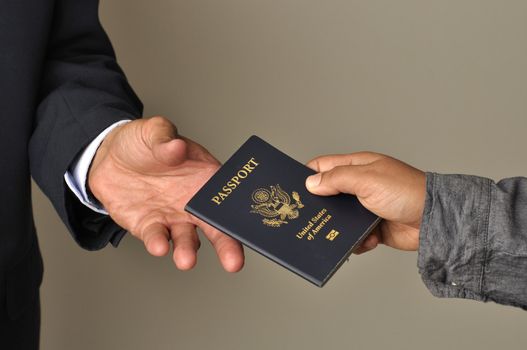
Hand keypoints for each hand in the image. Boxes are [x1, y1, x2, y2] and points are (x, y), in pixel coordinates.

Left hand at [88, 116, 243, 271]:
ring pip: (187, 241)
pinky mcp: (149, 228)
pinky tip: (159, 246)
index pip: (227, 197)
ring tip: (186, 259)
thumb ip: (165, 139)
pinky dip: (158, 244)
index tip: (249, 225)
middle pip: (216, 228)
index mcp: (205, 179)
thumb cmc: (141, 143)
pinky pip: (156, 238)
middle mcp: (193, 203)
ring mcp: (173, 218)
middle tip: (234, 262)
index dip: (240, 212)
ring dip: (188, 251)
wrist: (108, 157)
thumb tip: (177, 147)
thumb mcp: (154, 131)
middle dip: (227, 246)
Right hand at [305, 152, 425, 253]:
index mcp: (358, 166)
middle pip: (329, 194)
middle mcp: (360, 185)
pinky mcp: (373, 227)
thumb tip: (311, 183)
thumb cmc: (406, 191)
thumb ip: (337, 179)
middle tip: (307, 216)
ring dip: (338, 227)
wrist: (434, 220)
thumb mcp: (366, 179)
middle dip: (320, 206)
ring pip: (340, 218)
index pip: (324, 166)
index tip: (294, 188)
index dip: (308, 175)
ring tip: (337, 234)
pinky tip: (366, 241)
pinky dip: (356, 241)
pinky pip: (354, 236)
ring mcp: (366, 207)